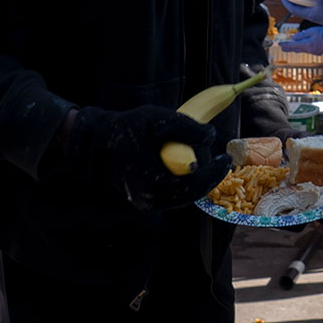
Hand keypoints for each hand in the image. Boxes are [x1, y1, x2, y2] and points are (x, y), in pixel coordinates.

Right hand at [64, 104, 230, 212]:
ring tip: (200, 161)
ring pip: (180, 196)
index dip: (214, 173)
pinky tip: (182, 166)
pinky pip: (169, 195)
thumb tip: (211, 137)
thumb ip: (188, 127)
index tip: (225, 158)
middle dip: (205, 177)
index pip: (195, 185)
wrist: (97, 141)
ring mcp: (145, 203)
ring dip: (193, 180)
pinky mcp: (142, 201)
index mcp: (155, 183)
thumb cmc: (128, 128)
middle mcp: (150, 200)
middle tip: (216, 160)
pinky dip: (180, 182)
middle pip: (190, 193)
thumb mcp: (159, 119)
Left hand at [278, 26, 322, 54]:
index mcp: (306, 45)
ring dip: (297, 48)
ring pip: (303, 50)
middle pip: (297, 49)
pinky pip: (310, 49)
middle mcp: (309, 50)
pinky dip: (305, 47)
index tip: (279, 45)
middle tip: (283, 48)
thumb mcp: (312, 31)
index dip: (285, 45)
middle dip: (289, 48)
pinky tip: (305, 46)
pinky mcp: (320, 51)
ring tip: (292, 48)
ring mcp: (315, 52)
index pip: (293, 46)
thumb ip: (302, 35)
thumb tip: (293, 38)